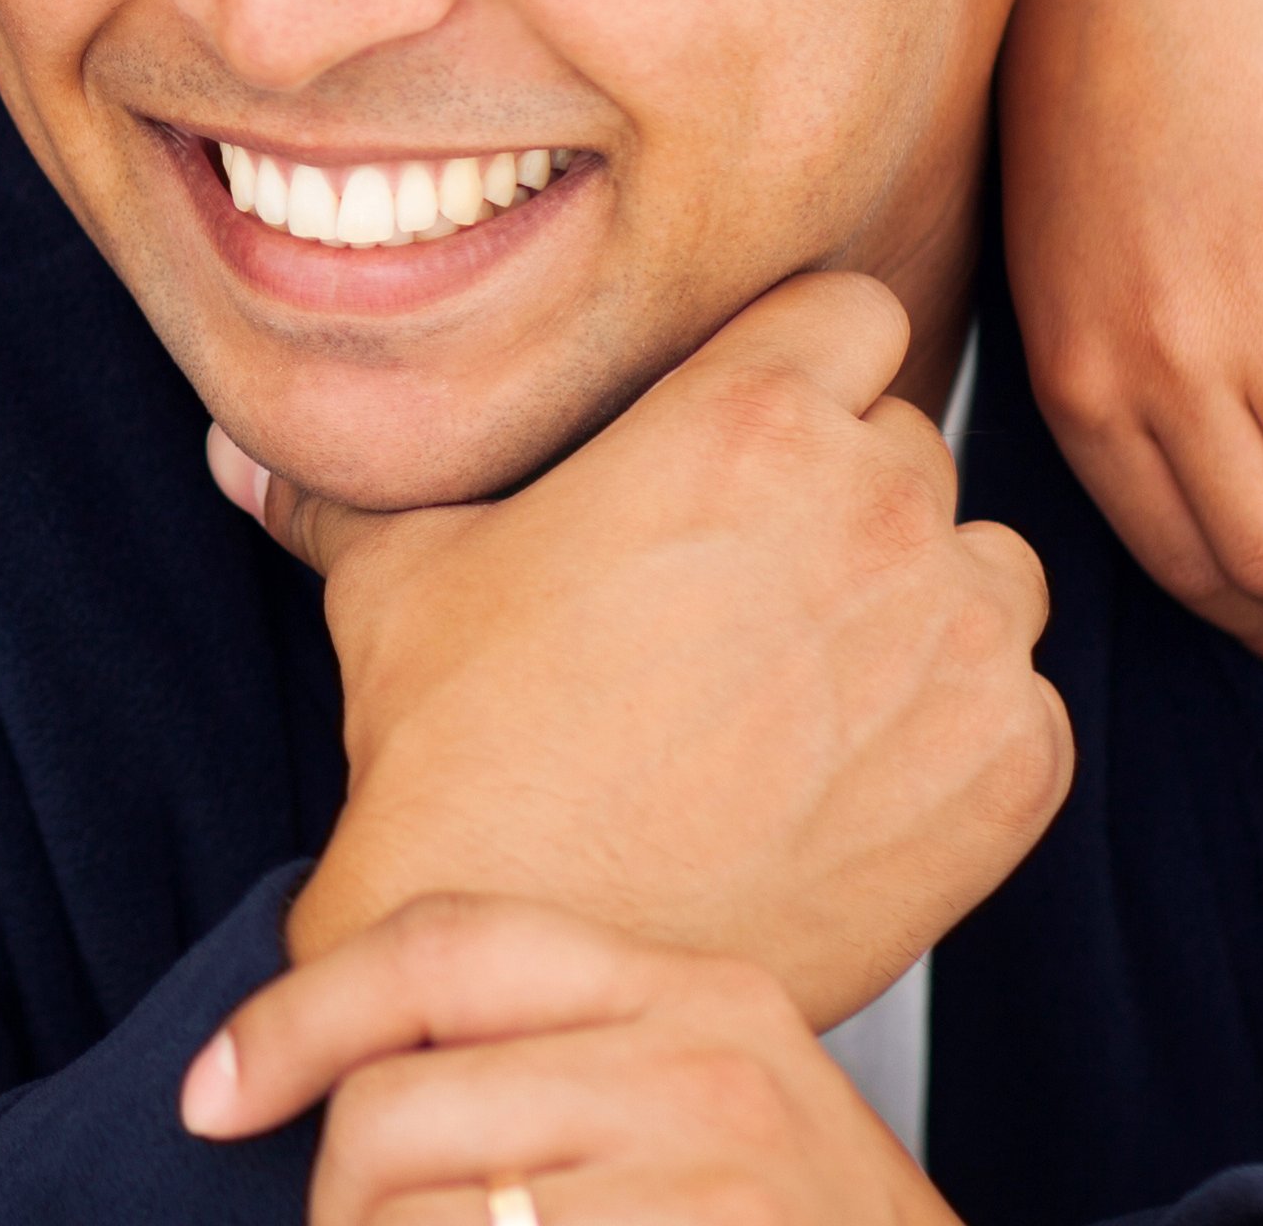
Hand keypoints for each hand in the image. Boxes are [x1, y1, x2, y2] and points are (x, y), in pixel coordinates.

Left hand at [182, 894, 950, 1225]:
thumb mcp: (707, 1112)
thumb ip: (557, 1062)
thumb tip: (337, 1081)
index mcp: (697, 994)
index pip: (442, 946)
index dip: (295, 1016)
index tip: (215, 1092)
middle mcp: (705, 1069)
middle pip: (394, 1105)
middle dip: (337, 1204)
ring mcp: (705, 1183)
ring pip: (408, 1217)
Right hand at [223, 272, 1067, 1024]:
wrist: (538, 945)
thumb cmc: (464, 760)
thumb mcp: (393, 586)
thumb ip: (345, 494)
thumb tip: (238, 454)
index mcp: (744, 418)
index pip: (851, 317)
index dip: (804, 375)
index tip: (765, 441)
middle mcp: (873, 505)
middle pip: (910, 448)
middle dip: (850, 506)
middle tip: (755, 599)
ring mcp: (957, 637)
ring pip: (986, 573)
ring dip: (922, 616)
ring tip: (808, 695)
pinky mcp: (1011, 762)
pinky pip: (1024, 708)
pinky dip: (959, 743)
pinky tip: (848, 784)